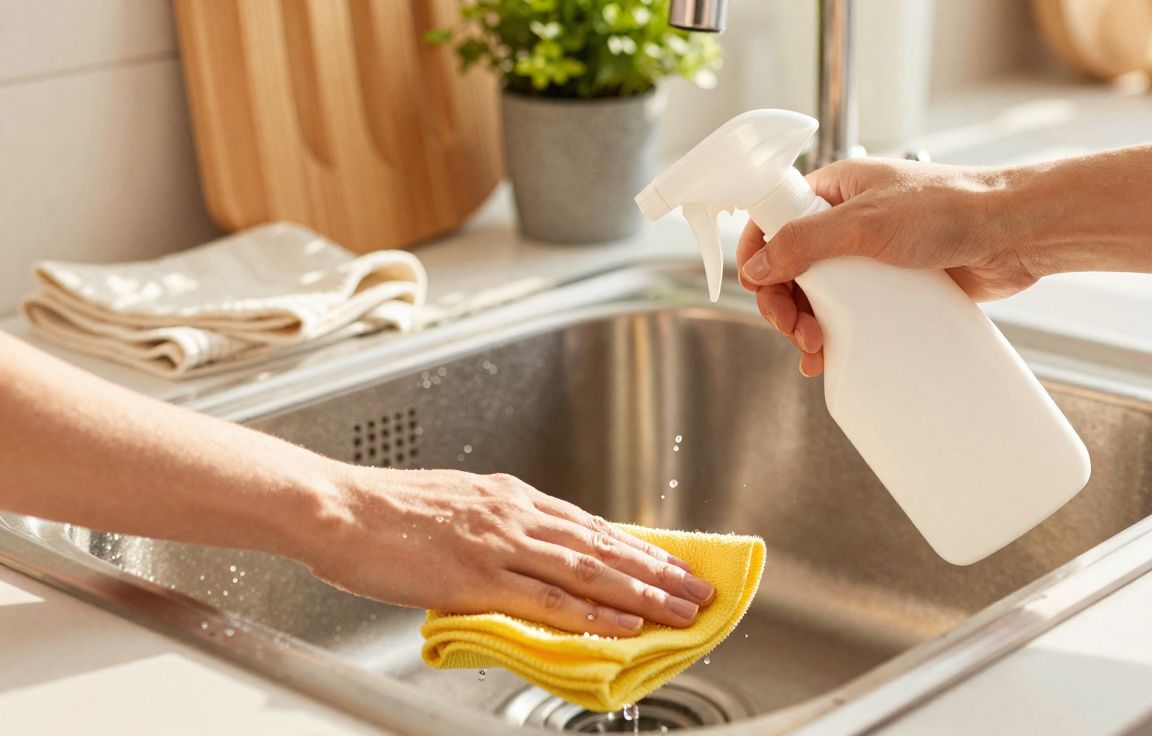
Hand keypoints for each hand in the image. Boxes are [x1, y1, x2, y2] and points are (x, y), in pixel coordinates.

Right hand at [299, 465, 714, 636]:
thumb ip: (495, 527)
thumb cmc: (384, 512)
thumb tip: (523, 553)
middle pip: (604, 545)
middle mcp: (516, 515)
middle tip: (700, 589)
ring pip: (590, 571)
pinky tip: (626, 624)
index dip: (637, 546)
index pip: (591, 524)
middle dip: (659, 570)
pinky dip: (595, 613)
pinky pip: (550, 600)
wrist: (337, 508)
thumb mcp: (455, 505)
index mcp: (510, 498)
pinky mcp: (479, 577)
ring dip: (644, 592)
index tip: (671, 561)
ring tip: (683, 609)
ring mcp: (501, 545)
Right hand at [735, 158, 1033, 375]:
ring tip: (816, 349)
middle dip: (784, 304)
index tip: (759, 288)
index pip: (773, 220)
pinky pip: (851, 313)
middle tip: (796, 330)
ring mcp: (870, 255)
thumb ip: (804, 242)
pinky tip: (828, 356)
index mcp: (834, 191)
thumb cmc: (949, 209)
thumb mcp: (864, 223)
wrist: (1014, 233)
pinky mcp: (893, 285)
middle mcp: (847, 222)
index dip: (758, 256)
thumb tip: (754, 265)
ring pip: (818, 296)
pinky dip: (834, 335)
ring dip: (806, 325)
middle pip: (791, 267)